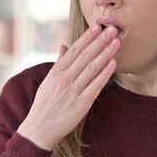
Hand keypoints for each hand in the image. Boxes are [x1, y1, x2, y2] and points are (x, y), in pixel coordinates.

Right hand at [17, 24, 120, 150]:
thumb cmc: (45, 104)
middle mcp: (64, 79)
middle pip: (85, 56)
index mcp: (56, 72)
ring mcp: (73, 91)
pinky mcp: (81, 104)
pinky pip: (95, 86)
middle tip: (112, 29)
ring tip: (116, 42)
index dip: (87, 38)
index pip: (74, 50)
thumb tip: (64, 45)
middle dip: (100, 41)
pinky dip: (104, 74)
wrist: (39, 129)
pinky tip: (113, 63)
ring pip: (92, 68)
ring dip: (105, 53)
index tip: (97, 27)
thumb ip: (59, 62)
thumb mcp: (48, 80)